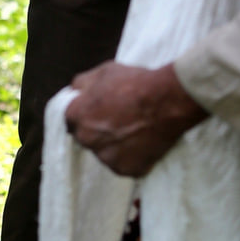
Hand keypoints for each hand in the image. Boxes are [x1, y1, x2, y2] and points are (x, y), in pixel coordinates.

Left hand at [64, 61, 208, 177]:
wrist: (168, 101)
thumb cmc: (136, 83)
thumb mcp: (105, 71)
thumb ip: (82, 83)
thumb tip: (73, 92)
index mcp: (76, 116)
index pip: (71, 120)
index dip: (86, 114)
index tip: (99, 112)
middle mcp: (87, 140)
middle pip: (88, 138)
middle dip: (99, 132)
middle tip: (120, 120)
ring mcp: (106, 157)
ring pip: (106, 153)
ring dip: (115, 146)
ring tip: (135, 131)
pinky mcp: (126, 169)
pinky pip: (125, 165)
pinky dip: (132, 157)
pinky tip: (144, 143)